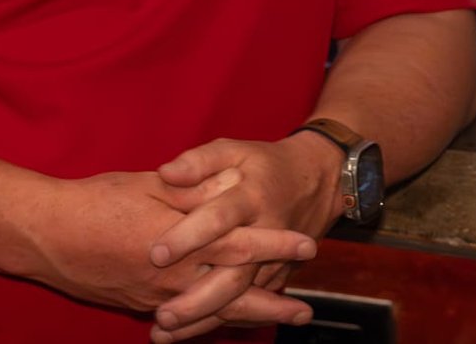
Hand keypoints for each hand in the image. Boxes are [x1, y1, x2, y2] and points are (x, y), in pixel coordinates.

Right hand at [25, 170, 314, 317]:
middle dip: (271, 302)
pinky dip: (208, 323)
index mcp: (178, 240)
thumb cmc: (96, 201)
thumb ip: (193, 190)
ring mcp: (154, 298)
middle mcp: (171, 277)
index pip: (239, 244)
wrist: (45, 236)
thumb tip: (230, 187)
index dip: (275, 245)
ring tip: (277, 319)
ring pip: (209, 314)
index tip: (308, 245)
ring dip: (246, 318)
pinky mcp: (139, 306)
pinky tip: (225, 324)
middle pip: (233, 294)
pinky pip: (184, 320)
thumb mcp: (150, 185)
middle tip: (304, 309)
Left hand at [144, 135, 344, 339]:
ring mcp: (275, 261)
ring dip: (205, 318)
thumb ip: (199, 162)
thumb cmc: (265, 164)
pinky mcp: (277, 277)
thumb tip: (166, 173)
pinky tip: (187, 334)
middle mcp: (265, 233)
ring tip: (166, 332)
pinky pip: (250, 306)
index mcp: (251, 197)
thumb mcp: (235, 150)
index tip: (157, 254)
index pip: (219, 218)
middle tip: (162, 313)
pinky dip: (220, 322)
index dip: (189, 236)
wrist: (319, 181)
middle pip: (234, 273)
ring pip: (241, 298)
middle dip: (199, 297)